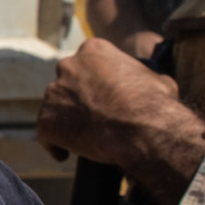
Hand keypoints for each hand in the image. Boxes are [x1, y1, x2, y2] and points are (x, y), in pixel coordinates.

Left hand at [37, 37, 204, 201]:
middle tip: (92, 116)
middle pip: (67, 82)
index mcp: (94, 50)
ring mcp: (54, 94)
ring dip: (65, 120)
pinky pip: (45, 133)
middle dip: (76, 98)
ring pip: (55, 107)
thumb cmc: (155, 105)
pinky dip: (54, 144)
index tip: (102, 96)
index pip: (88, 63)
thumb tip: (152, 83)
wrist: (143, 131)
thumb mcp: (159, 80)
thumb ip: (144, 78)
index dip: (95, 81)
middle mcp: (68, 66)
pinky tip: (64, 154)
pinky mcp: (46, 120)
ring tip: (82, 137)